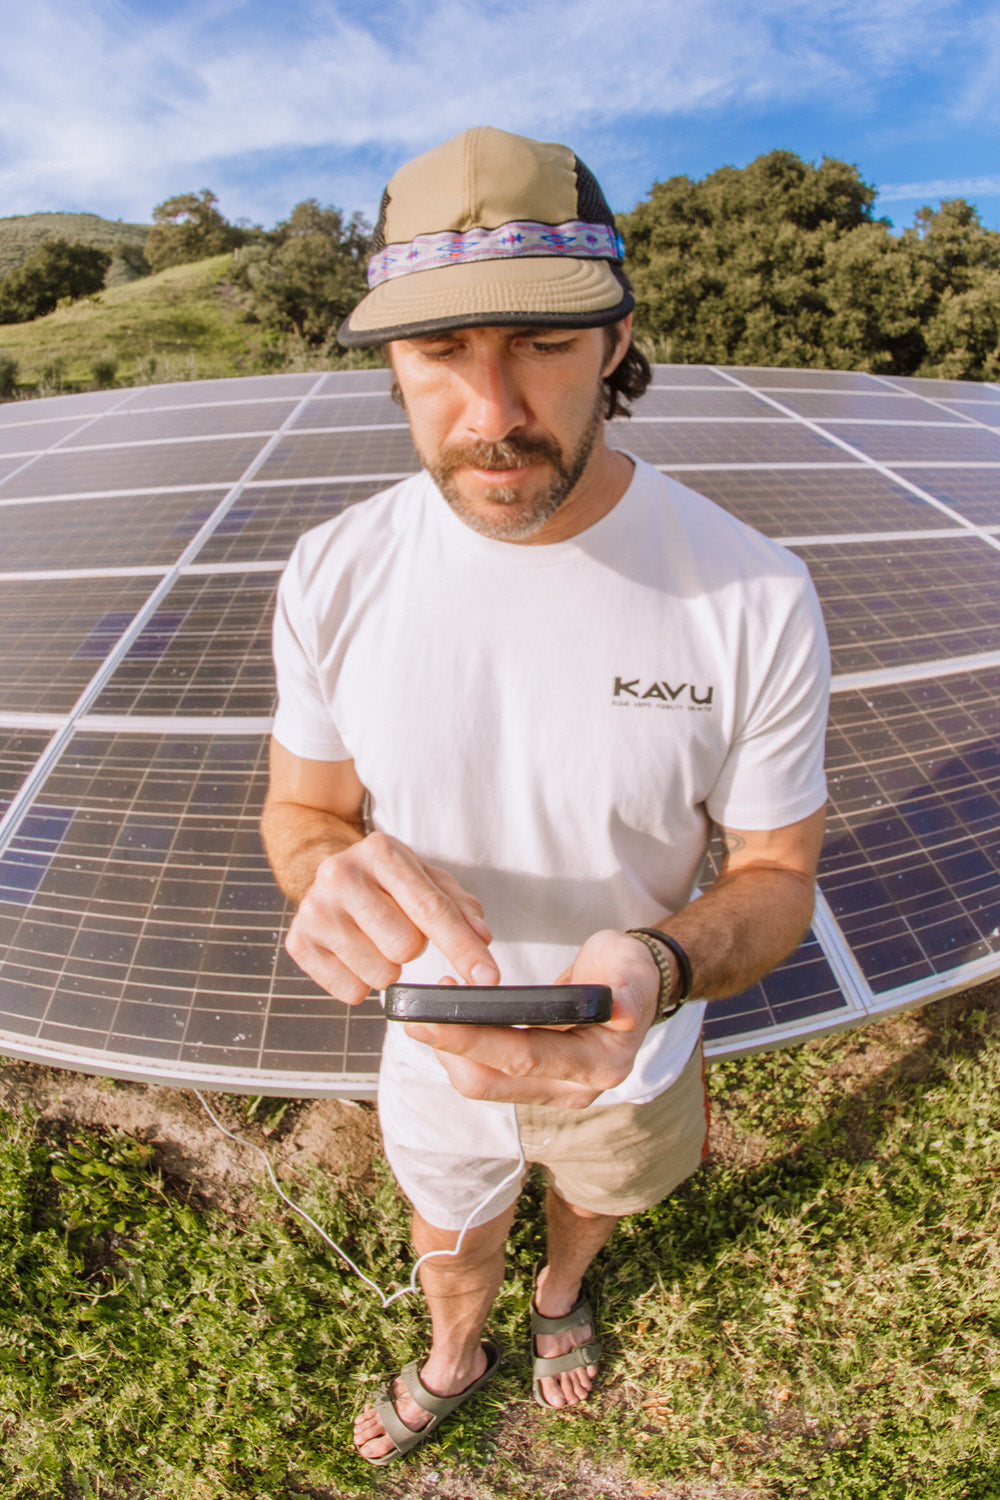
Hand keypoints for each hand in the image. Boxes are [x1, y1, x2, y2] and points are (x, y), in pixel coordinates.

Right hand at [285, 831, 498, 1003]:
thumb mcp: (426, 878)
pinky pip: (351, 991)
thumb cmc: (386, 880)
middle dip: (414, 948)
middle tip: (399, 929)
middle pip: (406, 946)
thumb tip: (482, 938)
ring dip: (389, 968)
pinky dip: (362, 983)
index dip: (464, 948)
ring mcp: (315, 908)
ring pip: (380, 974)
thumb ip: (460, 906)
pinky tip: (354, 954)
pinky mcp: (299, 941)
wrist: (326, 873)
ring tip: (375, 941)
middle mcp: (341, 874)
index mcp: (381, 851)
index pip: (431, 909)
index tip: (487, 979)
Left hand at [404, 928, 662, 1106]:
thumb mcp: (632, 968)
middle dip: (450, 1048)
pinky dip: (463, 1052)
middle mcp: (576, 1088)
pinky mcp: (536, 1086)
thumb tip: (623, 1012)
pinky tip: (449, 1021)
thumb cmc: (626, 971)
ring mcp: (554, 1092)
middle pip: (496, 1079)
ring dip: (451, 1052)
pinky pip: (488, 1079)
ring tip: (429, 1012)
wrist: (632, 988)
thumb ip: (628, 988)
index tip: (436, 1016)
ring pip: (485, 1086)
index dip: (477, 1039)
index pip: (526, 1055)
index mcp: (601, 1062)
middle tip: (412, 1018)